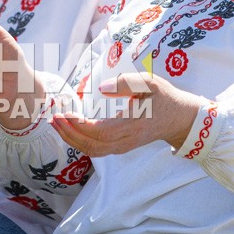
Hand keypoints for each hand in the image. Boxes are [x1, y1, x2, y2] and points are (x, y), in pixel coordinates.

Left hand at [50, 73, 200, 156]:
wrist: (180, 119)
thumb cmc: (165, 98)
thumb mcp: (151, 83)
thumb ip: (127, 83)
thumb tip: (102, 88)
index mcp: (133, 125)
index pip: (100, 131)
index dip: (80, 125)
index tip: (66, 111)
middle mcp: (126, 140)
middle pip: (91, 145)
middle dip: (69, 133)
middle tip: (53, 116)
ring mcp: (123, 146)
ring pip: (92, 150)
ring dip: (71, 139)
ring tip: (56, 122)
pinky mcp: (120, 147)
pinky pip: (96, 150)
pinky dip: (79, 141)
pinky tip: (69, 128)